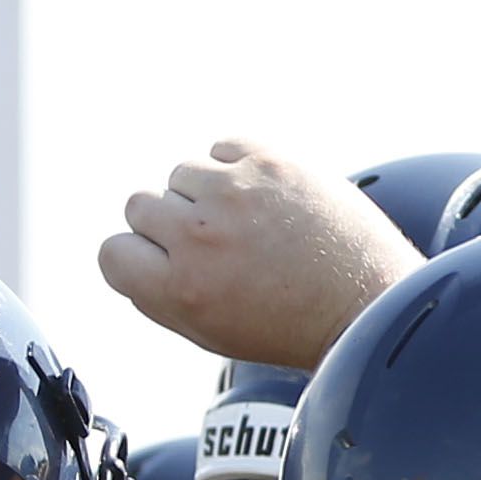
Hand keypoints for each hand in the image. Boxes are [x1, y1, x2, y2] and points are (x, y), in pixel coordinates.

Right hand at [102, 140, 415, 371]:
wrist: (368, 302)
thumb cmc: (292, 324)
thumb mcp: (210, 331)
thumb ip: (161, 291)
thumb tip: (134, 249)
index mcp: (178, 288)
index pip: (112, 252)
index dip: (137, 257)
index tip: (165, 262)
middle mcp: (198, 236)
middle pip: (140, 206)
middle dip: (171, 225)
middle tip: (214, 244)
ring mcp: (233, 192)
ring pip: (181, 174)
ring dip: (205, 193)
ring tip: (247, 221)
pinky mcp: (269, 161)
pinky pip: (221, 148)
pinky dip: (237, 167)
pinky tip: (264, 196)